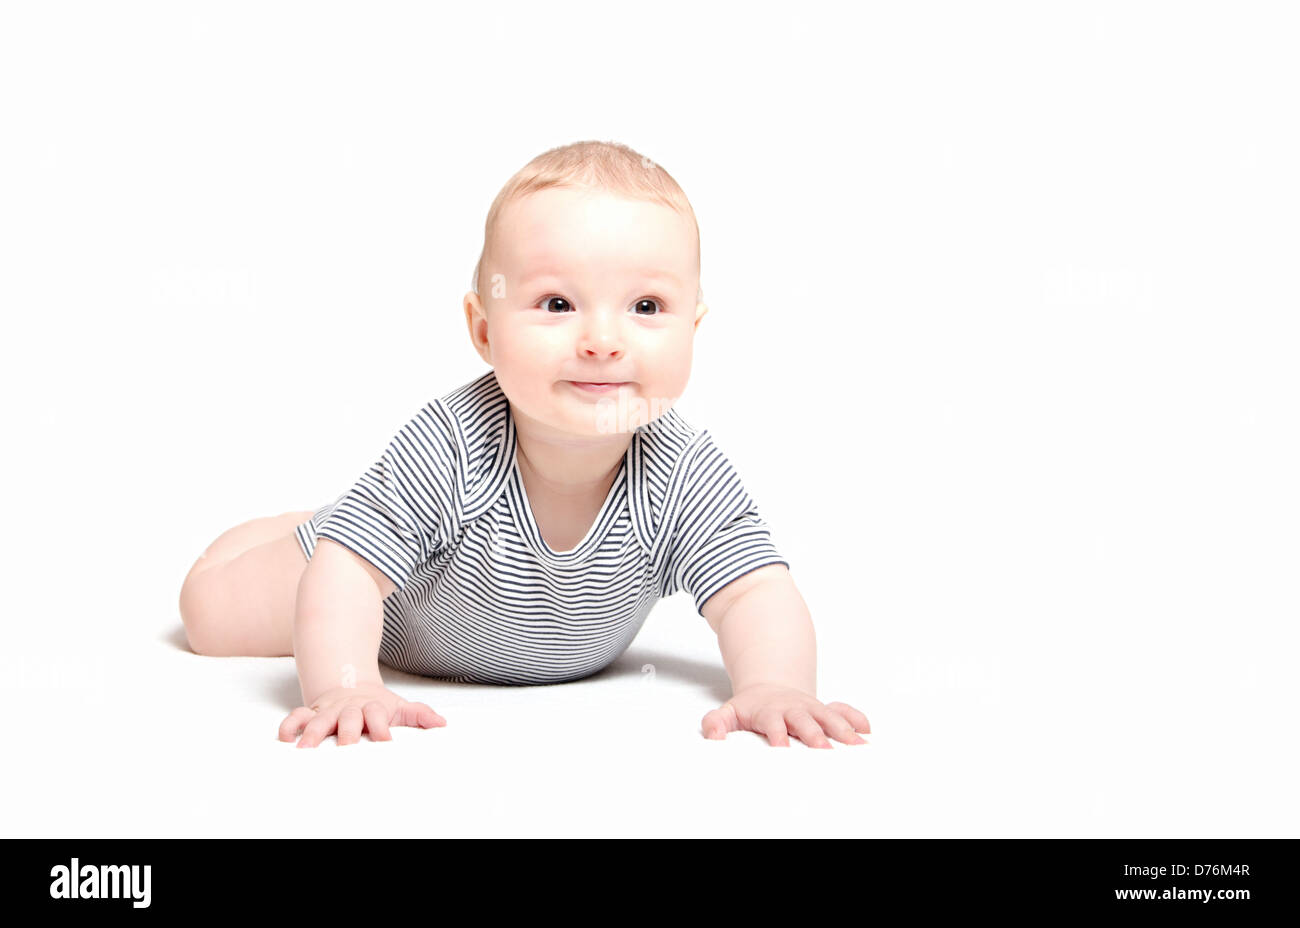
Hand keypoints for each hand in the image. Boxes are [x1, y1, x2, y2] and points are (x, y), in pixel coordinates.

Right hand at [278, 683, 445, 747]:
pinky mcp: (312, 712)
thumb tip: (442, 724)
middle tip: (345, 747)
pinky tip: (285, 739)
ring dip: (312, 732)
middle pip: (348, 718)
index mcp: (372, 707)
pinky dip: (289, 725)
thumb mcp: (400, 707)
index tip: (386, 743)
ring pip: (318, 719)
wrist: (351, 683)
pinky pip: (297, 716)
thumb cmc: (378, 705)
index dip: (382, 728)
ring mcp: (329, 710)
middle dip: (347, 732)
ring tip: (305, 749)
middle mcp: (349, 709)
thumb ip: (419, 715)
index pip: (378, 716)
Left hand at [701, 683, 869, 747]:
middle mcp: (793, 709)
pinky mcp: (824, 709)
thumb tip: (712, 736)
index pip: (773, 723)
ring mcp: (811, 708)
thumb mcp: (728, 712)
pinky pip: (844, 710)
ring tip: (858, 745)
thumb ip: (716, 723)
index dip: (778, 734)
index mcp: (769, 711)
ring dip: (843, 729)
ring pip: (829, 716)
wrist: (769, 689)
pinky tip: (866, 730)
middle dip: (816, 734)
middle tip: (825, 750)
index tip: (783, 748)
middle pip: (806, 720)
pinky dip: (856, 717)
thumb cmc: (750, 708)